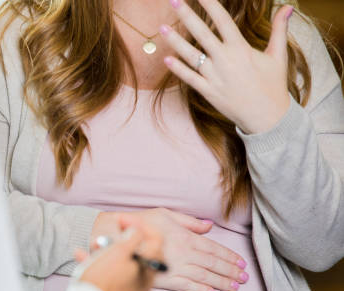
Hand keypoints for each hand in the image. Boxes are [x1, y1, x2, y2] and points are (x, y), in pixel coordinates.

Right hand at [78, 219, 163, 290]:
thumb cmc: (103, 279)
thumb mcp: (119, 251)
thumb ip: (133, 238)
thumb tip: (137, 232)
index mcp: (149, 268)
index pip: (155, 239)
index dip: (139, 224)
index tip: (122, 220)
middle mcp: (145, 282)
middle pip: (138, 254)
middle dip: (120, 241)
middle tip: (106, 236)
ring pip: (122, 266)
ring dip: (106, 253)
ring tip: (89, 248)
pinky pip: (112, 279)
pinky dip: (100, 268)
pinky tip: (83, 260)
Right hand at [92, 208, 248, 290]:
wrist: (115, 236)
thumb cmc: (140, 223)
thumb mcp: (165, 214)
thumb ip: (188, 222)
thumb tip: (209, 226)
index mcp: (184, 236)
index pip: (213, 248)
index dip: (229, 257)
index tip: (242, 263)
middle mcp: (183, 252)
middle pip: (213, 264)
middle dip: (230, 271)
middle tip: (245, 278)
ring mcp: (174, 266)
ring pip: (204, 276)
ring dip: (221, 282)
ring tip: (234, 287)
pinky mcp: (163, 279)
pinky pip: (185, 286)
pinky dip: (199, 290)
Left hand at [160, 0, 292, 133]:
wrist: (268, 118)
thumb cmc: (273, 86)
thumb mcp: (278, 56)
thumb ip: (279, 30)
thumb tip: (289, 7)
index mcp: (241, 49)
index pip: (223, 21)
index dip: (210, 5)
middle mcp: (225, 61)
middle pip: (202, 33)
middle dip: (187, 15)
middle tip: (173, 0)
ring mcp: (215, 77)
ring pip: (191, 56)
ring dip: (175, 41)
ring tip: (161, 28)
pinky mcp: (208, 92)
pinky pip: (190, 78)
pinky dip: (178, 69)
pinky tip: (166, 59)